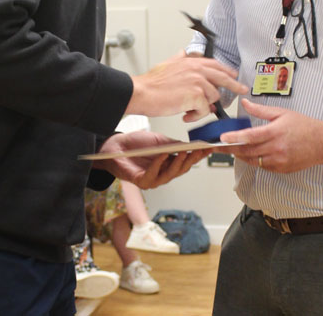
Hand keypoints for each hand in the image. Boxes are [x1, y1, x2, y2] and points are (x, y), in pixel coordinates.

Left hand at [93, 130, 212, 188]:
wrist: (115, 146)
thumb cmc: (135, 144)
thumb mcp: (159, 141)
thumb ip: (173, 145)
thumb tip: (190, 145)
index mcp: (168, 164)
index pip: (186, 161)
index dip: (198, 156)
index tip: (208, 148)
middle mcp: (162, 174)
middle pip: (181, 170)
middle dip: (191, 160)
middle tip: (199, 151)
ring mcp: (152, 179)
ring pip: (169, 175)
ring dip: (177, 163)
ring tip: (184, 152)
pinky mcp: (141, 181)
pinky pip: (153, 174)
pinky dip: (159, 164)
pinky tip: (164, 155)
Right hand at [127, 51, 247, 121]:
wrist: (142, 92)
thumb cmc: (151, 83)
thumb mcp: (167, 64)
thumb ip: (178, 58)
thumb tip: (183, 53)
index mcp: (191, 62)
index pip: (215, 64)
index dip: (226, 70)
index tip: (233, 74)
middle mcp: (196, 69)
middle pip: (223, 77)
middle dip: (235, 85)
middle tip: (242, 89)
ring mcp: (197, 82)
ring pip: (213, 97)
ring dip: (203, 107)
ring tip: (190, 110)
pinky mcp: (196, 95)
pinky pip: (205, 109)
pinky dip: (196, 115)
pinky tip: (186, 115)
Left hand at [217, 99, 322, 172]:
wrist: (322, 143)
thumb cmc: (304, 126)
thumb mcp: (281, 113)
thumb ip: (260, 110)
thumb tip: (245, 103)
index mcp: (275, 132)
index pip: (250, 136)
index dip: (234, 138)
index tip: (222, 138)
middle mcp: (276, 148)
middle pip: (247, 151)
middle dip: (231, 149)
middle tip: (220, 146)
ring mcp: (279, 161)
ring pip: (253, 161)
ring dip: (241, 156)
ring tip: (232, 149)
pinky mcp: (281, 169)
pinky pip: (262, 167)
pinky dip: (254, 161)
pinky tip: (250, 154)